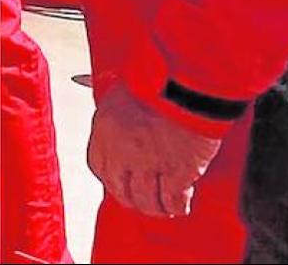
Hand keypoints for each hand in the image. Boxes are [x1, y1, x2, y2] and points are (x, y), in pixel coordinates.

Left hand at [87, 84, 223, 217]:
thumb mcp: (125, 91)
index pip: (98, 166)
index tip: (120, 183)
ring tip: (164, 208)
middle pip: (121, 189)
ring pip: (147, 200)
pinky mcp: (178, 172)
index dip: (111, 179)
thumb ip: (120, 114)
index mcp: (105, 127)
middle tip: (143, 202)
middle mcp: (122, 149)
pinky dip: (178, 206)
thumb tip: (122, 127)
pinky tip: (181, 206)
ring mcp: (149, 163)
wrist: (189, 82)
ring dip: (156, 208)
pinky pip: (174, 200)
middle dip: (132, 199)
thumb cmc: (160, 78)